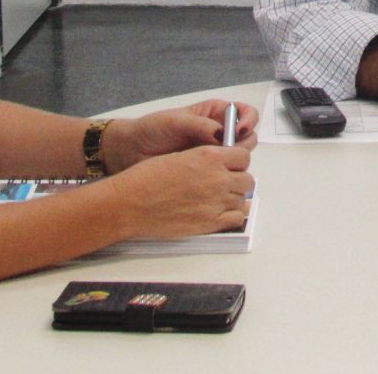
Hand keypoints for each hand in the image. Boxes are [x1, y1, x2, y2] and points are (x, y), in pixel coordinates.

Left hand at [104, 100, 258, 170]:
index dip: (248, 121)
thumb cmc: (153, 129)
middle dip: (242, 146)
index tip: (239, 131)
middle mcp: (220, 135)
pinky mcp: (207, 175)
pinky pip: (225, 177)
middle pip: (247, 139)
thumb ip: (200, 126)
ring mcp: (214, 156)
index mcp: (216, 115)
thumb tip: (222, 136)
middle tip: (225, 154)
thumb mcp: (176, 122)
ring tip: (216, 169)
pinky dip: (225, 180)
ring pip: (239, 161)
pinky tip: (214, 181)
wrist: (131, 151)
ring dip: (234, 165)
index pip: (245, 114)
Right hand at [111, 144, 254, 239]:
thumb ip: (205, 160)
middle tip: (224, 184)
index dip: (237, 162)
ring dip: (234, 198)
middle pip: (247, 179)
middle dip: (238, 180)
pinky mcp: (210, 222)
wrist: (130, 203)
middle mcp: (217, 178)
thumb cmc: (147, 178)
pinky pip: (237, 218)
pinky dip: (232, 215)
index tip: (229, 167)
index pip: (243, 157)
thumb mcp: (180, 156)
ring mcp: (216, 201)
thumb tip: (219, 165)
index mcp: (209, 156)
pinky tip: (220, 213)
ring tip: (218, 200)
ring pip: (243, 199)